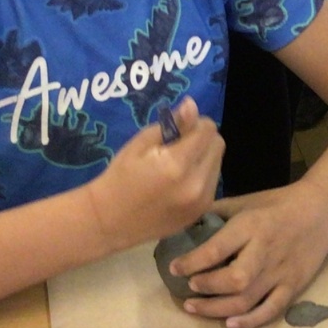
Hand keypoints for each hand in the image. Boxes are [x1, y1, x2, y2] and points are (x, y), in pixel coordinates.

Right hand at [83, 99, 224, 252]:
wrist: (109, 221)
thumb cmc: (120, 177)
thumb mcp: (140, 144)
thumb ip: (172, 125)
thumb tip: (192, 105)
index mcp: (178, 164)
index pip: (208, 130)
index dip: (195, 123)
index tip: (179, 127)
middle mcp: (196, 184)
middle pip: (218, 145)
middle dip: (202, 138)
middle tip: (178, 144)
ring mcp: (201, 202)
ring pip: (218, 163)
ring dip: (204, 156)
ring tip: (178, 164)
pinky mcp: (201, 212)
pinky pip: (212, 183)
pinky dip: (202, 175)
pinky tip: (180, 180)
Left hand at [169, 184, 327, 327]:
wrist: (322, 210)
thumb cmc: (279, 203)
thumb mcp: (246, 200)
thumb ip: (216, 212)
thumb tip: (184, 225)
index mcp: (252, 226)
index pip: (216, 249)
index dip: (191, 262)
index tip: (174, 268)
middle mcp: (265, 251)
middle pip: (234, 280)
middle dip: (206, 287)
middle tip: (189, 288)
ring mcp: (281, 272)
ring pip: (247, 299)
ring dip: (217, 309)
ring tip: (195, 307)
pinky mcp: (294, 286)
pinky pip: (271, 310)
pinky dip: (250, 321)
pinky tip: (230, 324)